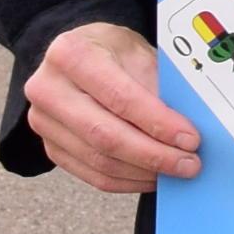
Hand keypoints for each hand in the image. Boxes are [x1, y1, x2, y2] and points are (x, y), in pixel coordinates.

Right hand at [27, 18, 201, 191]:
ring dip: (144, 172)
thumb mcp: (138, 52)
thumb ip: (158, 87)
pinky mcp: (50, 147)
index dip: (157, 122)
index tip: (190, 139)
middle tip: (190, 163)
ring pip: (99, 161)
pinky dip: (128, 181)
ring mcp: (44, 122)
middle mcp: (47, 88)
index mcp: (71, 54)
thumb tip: (188, 130)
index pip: (119, 97)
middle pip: (104, 135)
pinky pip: (93, 174)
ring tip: (177, 171)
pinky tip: (153, 176)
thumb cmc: (113, 52)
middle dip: (154, 155)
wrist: (79, 56)